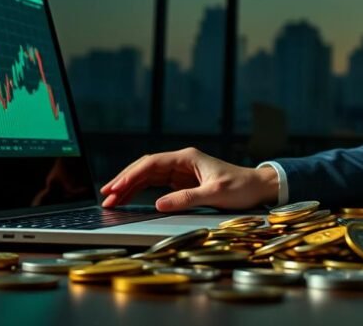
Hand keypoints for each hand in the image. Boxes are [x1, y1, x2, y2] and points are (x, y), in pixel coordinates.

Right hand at [99, 147, 278, 211]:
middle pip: (145, 168)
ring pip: (147, 176)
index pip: (152, 163)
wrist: (257, 187)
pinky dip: (140, 191)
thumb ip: (186, 198)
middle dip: (124, 181)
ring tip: (111, 200)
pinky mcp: (182, 182)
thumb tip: (159, 204)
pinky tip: (128, 198)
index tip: (116, 188)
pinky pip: (155, 184)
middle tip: (106, 196)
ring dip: (129, 187)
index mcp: (187, 158)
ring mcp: (180, 171)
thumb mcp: (214, 194)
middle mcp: (181, 161)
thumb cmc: (240, 187)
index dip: (131, 175)